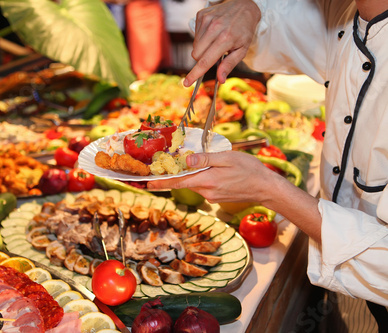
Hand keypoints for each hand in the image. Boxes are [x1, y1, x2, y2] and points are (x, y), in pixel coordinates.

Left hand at [147, 151, 276, 203]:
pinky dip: (201, 177)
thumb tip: (186, 160)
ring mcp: (211, 196)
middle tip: (163, 165)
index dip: (160, 182)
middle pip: (184, 181)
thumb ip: (205, 159)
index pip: (177, 182)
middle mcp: (206, 191)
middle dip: (174, 173)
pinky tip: (210, 170)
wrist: (266, 188)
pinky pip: (203, 185)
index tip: (146, 184)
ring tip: (194, 163)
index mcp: (206, 181)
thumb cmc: (249, 170)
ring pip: (194, 183)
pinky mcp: (216, 196)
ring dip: (190, 174)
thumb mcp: (227, 158)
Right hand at [184, 0, 261, 86]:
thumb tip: (220, 79)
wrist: (244, 6)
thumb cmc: (244, 31)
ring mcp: (206, 20)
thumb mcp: (242, 50)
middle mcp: (214, 28)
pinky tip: (212, 32)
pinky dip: (202, 38)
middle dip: (203, 59)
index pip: (205, 61)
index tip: (186, 83)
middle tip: (214, 54)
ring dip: (203, 48)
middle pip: (196, 55)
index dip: (195, 74)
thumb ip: (230, 65)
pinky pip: (195, 35)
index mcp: (226, 39)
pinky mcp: (202, 15)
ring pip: (195, 46)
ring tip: (215, 41)